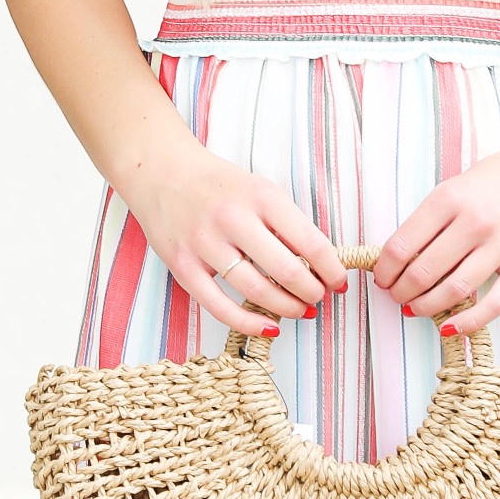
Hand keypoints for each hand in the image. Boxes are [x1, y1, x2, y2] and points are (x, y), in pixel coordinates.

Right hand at [126, 149, 346, 338]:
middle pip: (288, 271)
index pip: (310, 242)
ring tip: (300, 310)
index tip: (338, 282)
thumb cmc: (219, 185)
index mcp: (261, 196)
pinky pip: (219, 307)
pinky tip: (269, 327)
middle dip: (313, 293)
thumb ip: (288, 224)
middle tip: (319, 298)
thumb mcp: (260, 190)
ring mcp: (204, 244)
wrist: (161, 171)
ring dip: (288, 308)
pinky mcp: (182, 266)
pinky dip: (249, 324)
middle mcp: (233, 219)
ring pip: (257, 291)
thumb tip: (321, 266)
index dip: (332, 270)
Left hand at [371, 143, 499, 334]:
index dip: (384, 270)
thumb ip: (432, 217)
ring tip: (415, 309)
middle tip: (396, 297)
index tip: (382, 278)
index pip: (402, 245)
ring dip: (426, 307)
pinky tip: (449, 327)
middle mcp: (474, 222)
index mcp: (450, 198)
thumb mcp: (459, 184)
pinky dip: (468, 321)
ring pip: (454, 290)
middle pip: (423, 272)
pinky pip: (494, 303)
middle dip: (401, 292)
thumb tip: (399, 255)